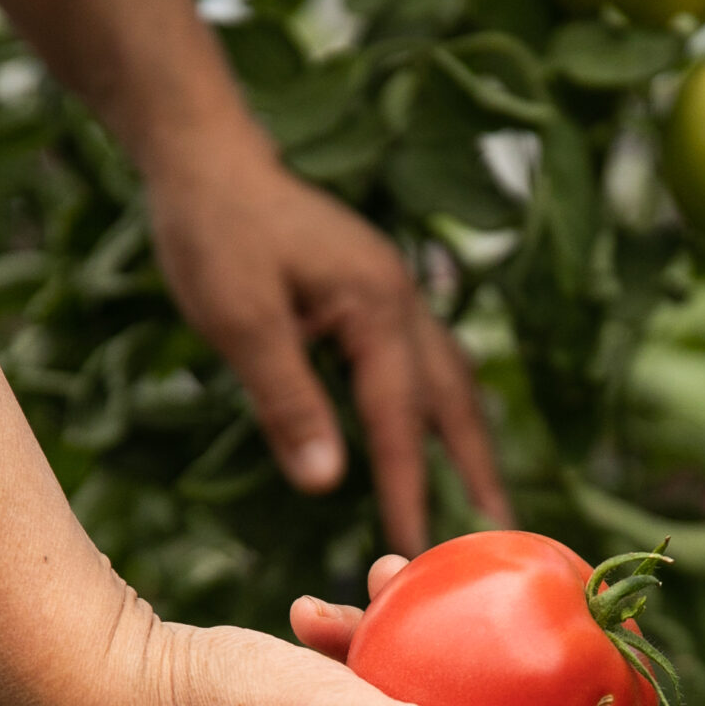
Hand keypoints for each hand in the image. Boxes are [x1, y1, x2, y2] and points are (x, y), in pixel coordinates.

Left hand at [146, 132, 507, 554]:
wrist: (204, 154)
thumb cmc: (214, 231)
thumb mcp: (240, 321)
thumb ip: (287, 400)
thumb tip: (326, 483)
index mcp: (376, 306)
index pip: (399, 420)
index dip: (408, 489)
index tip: (417, 551)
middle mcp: (400, 297)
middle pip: (455, 397)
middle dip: (477, 465)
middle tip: (500, 528)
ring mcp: (391, 289)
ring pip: (447, 374)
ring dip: (467, 434)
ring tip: (484, 490)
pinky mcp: (371, 287)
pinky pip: (423, 356)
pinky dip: (438, 401)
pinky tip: (430, 425)